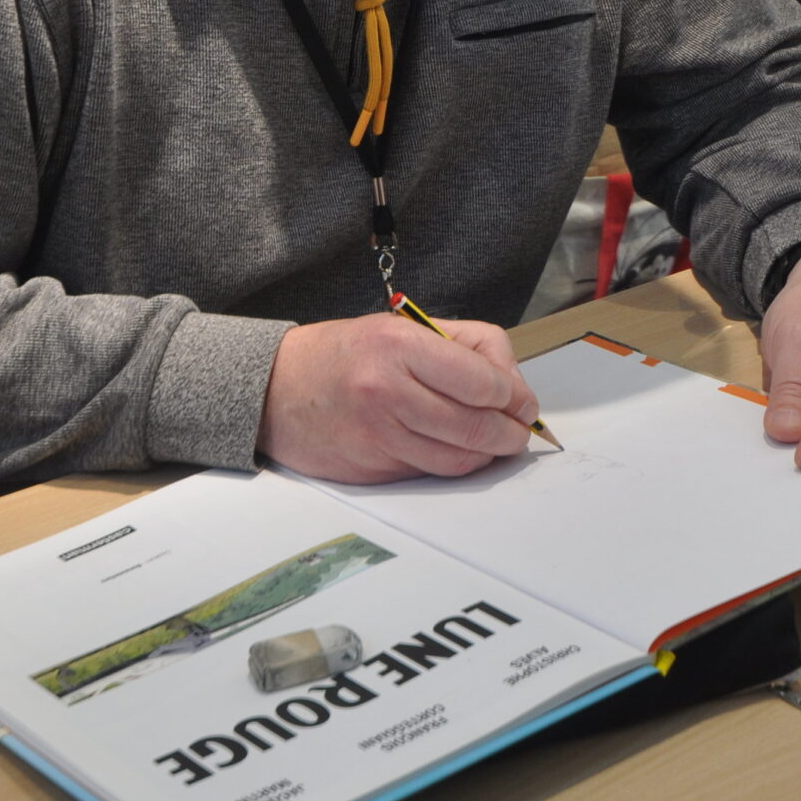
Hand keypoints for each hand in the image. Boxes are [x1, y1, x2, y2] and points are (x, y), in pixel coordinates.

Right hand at [259, 312, 538, 482]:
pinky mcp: (372, 470)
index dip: (517, 397)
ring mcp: (378, 437)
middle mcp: (387, 393)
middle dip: (511, 434)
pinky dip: (451, 464)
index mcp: (400, 347)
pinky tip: (454, 448)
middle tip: (519, 431)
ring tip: (494, 441)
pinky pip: (430, 473)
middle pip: (478, 428)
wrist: (275, 388)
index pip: (485, 383)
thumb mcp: (405, 326)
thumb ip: (467, 348)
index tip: (524, 403)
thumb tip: (515, 388)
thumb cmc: (347, 353)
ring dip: (487, 455)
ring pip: (459, 460)